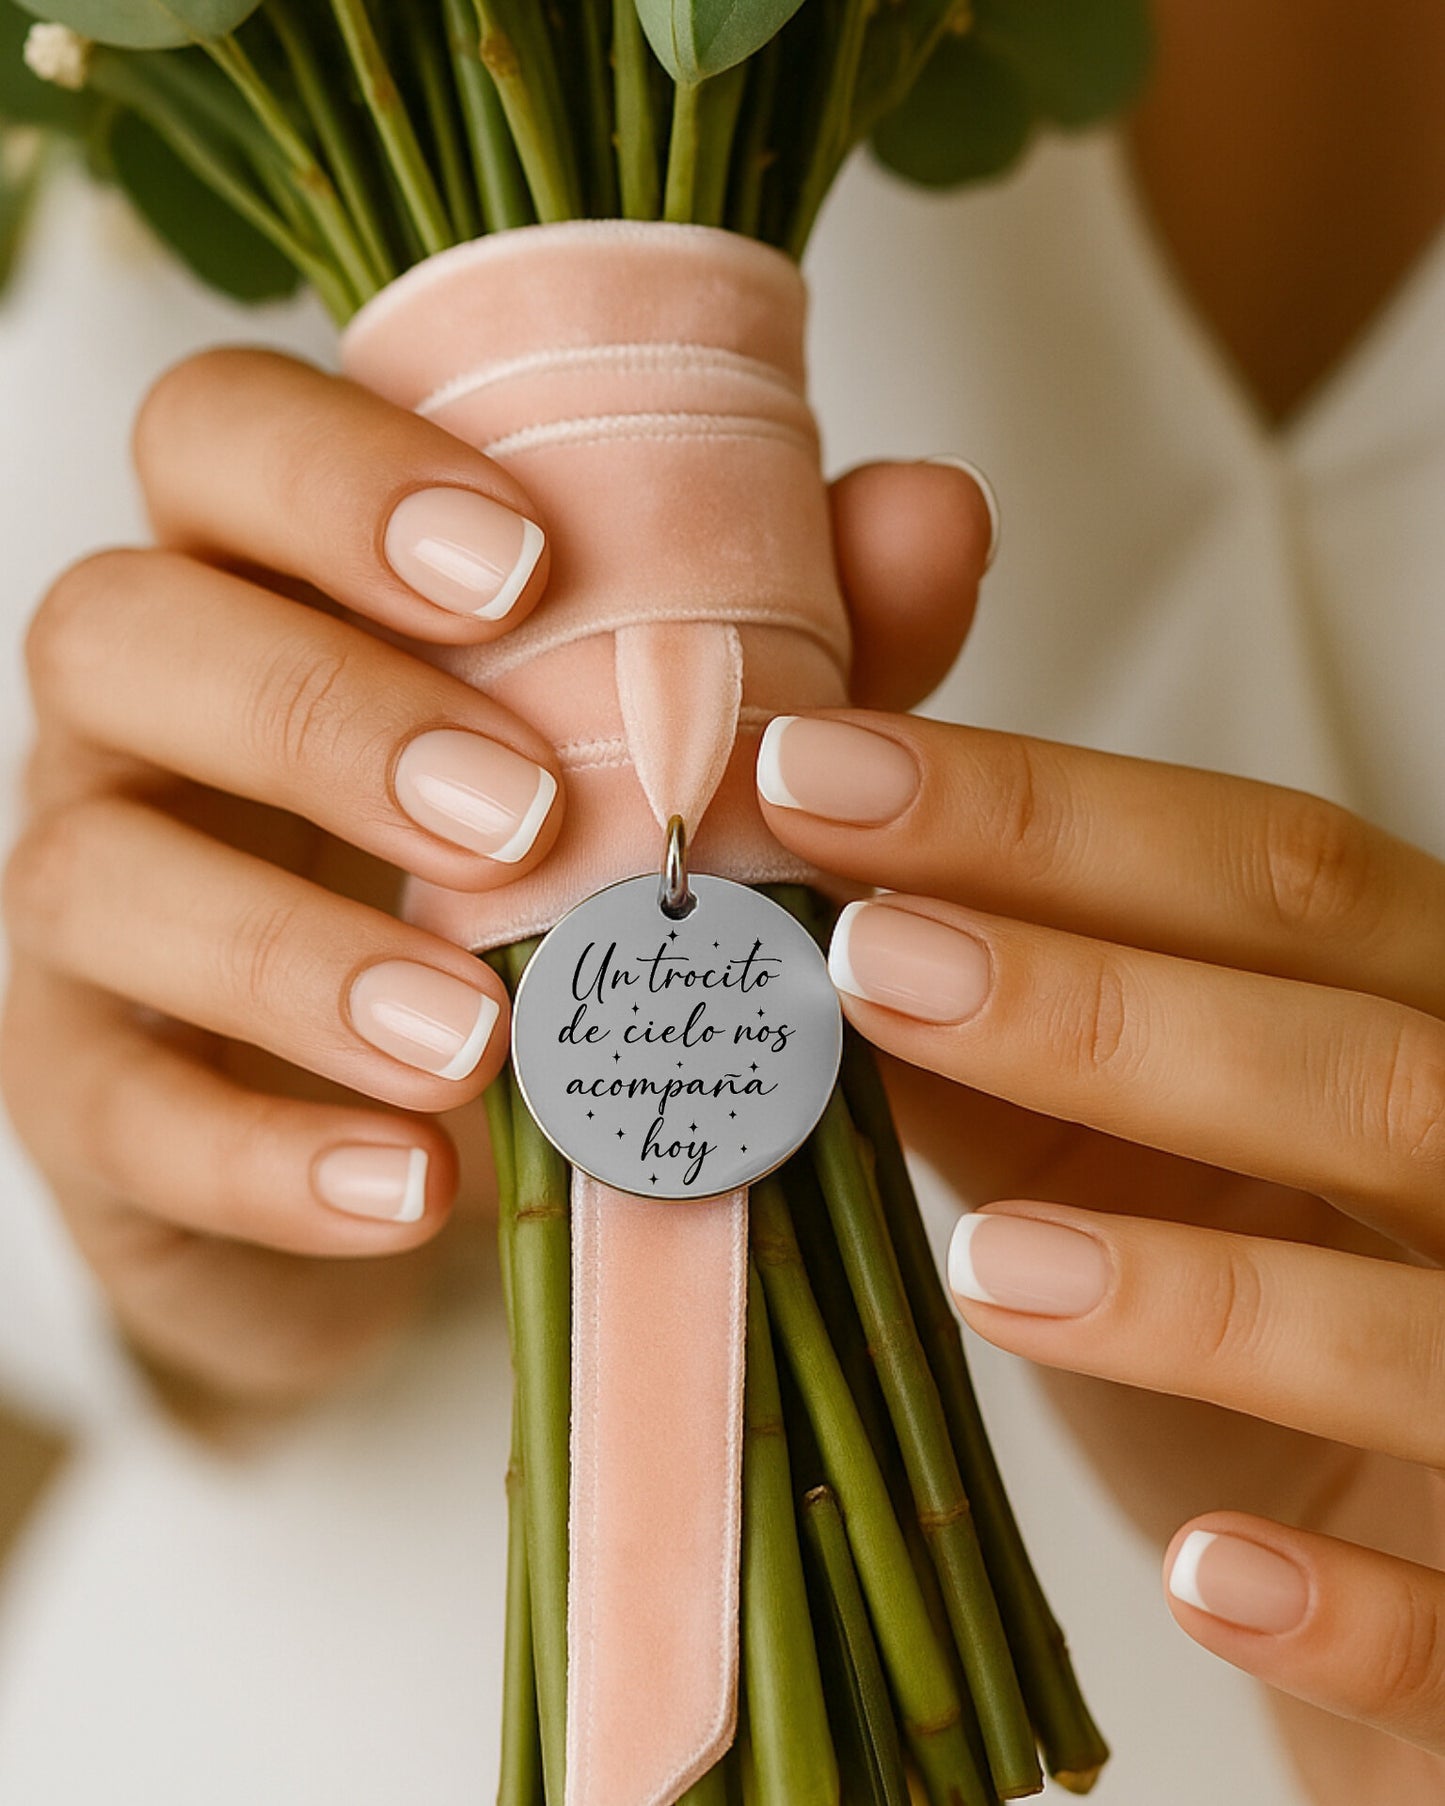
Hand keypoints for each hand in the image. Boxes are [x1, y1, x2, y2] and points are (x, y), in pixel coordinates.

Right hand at [0, 368, 993, 1421]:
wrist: (408, 1120)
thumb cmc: (531, 883)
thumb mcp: (668, 747)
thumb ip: (782, 629)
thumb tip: (931, 511)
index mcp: (272, 578)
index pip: (221, 439)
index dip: (337, 476)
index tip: (520, 563)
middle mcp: (146, 713)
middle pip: (120, 628)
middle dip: (324, 713)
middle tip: (523, 817)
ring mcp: (88, 897)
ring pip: (91, 873)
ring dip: (291, 956)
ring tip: (478, 1039)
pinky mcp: (85, 1083)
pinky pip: (117, 1109)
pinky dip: (263, 1155)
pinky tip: (414, 1191)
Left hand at [758, 690, 1444, 1794]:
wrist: (1405, 1567)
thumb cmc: (1263, 1338)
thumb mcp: (1140, 1168)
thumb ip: (1013, 1065)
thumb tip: (810, 945)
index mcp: (1415, 1028)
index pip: (1273, 879)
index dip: (1048, 820)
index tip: (824, 780)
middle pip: (1361, 1059)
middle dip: (1101, 1005)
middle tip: (869, 960)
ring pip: (1422, 1322)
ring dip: (1200, 1291)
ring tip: (985, 1263)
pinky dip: (1343, 1603)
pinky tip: (1201, 1571)